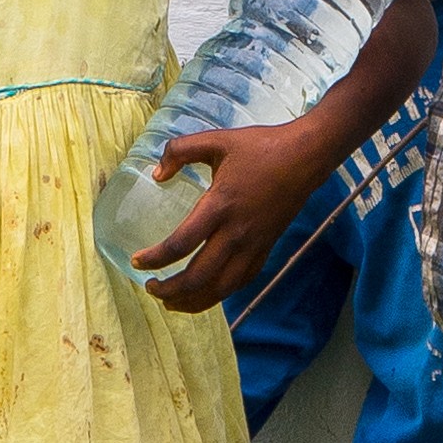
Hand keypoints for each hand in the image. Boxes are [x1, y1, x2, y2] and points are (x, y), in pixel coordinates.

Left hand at [132, 117, 340, 315]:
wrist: (305, 157)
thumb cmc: (260, 147)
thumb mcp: (216, 140)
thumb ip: (180, 151)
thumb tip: (156, 174)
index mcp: (220, 205)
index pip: (181, 243)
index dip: (155, 258)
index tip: (137, 262)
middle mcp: (236, 232)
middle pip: (198, 277)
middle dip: (170, 290)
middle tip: (150, 288)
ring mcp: (253, 245)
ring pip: (220, 288)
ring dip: (192, 301)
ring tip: (171, 302)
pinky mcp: (266, 249)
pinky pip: (240, 282)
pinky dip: (219, 294)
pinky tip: (205, 294)